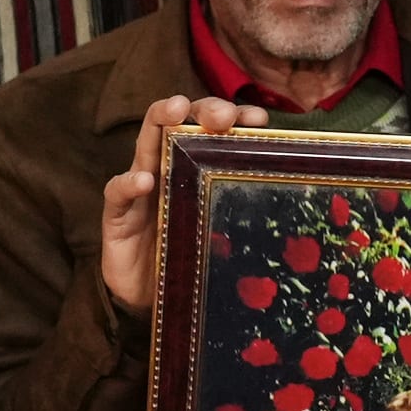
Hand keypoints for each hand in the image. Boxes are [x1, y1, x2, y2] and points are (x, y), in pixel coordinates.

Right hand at [102, 95, 269, 314]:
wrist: (155, 301)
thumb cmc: (192, 258)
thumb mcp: (223, 230)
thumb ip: (243, 209)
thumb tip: (293, 195)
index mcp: (194, 168)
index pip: (213, 130)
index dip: (235, 116)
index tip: (259, 119)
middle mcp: (166, 168)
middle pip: (179, 123)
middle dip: (201, 109)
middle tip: (223, 114)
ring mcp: (140, 190)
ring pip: (145, 143)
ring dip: (159, 121)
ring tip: (175, 110)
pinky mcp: (117, 215)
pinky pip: (117, 192)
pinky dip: (129, 183)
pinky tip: (145, 181)